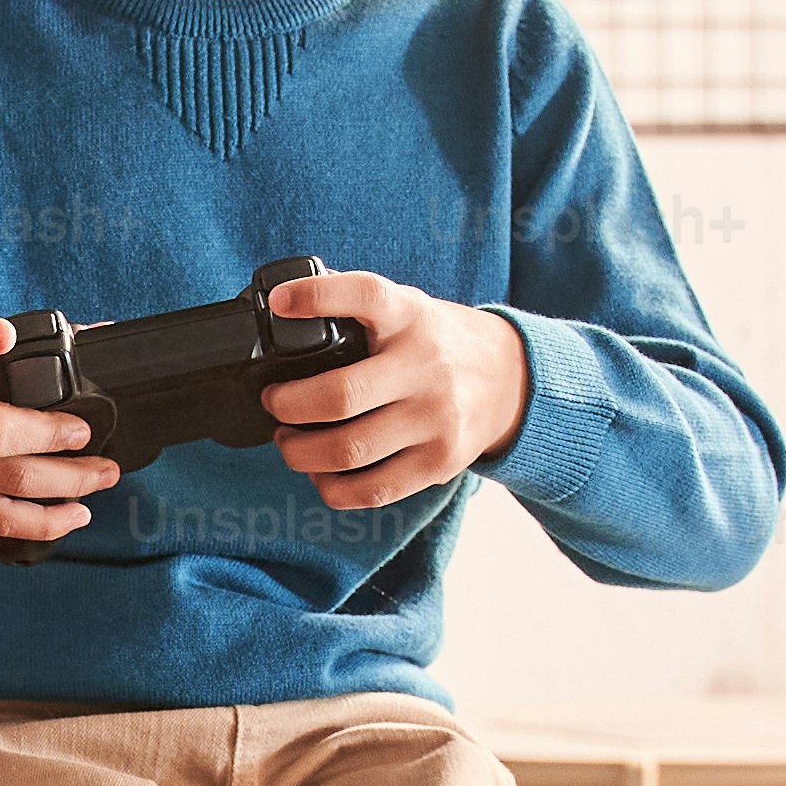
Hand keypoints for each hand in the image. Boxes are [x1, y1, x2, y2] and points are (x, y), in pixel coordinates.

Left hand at [255, 272, 530, 512]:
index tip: (280, 302)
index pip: (366, 296)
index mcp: (411, 316)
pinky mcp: (440, 462)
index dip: (317, 297)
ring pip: (348, 451)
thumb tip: (283, 305)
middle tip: (274, 402)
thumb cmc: (436, 344)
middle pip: (340, 396)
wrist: (510, 381)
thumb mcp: (408, 308)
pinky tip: (321, 472)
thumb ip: (356, 308)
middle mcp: (427, 366)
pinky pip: (371, 490)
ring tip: (289, 441)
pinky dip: (331, 487)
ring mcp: (437, 419)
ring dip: (300, 452)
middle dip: (287, 405)